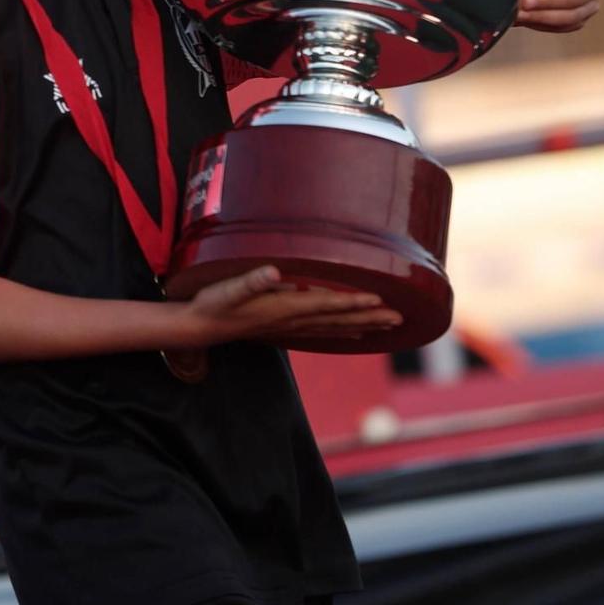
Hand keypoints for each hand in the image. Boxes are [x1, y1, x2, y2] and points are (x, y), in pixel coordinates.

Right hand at [179, 266, 401, 345]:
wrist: (203, 326)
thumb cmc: (215, 302)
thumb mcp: (228, 288)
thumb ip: (252, 281)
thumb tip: (273, 272)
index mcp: (284, 308)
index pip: (325, 304)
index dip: (352, 302)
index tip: (379, 299)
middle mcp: (293, 320)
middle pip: (338, 319)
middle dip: (370, 317)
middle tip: (400, 318)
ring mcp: (292, 327)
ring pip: (336, 327)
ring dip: (364, 325)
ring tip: (391, 325)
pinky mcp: (286, 328)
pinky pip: (323, 332)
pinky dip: (344, 332)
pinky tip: (357, 332)